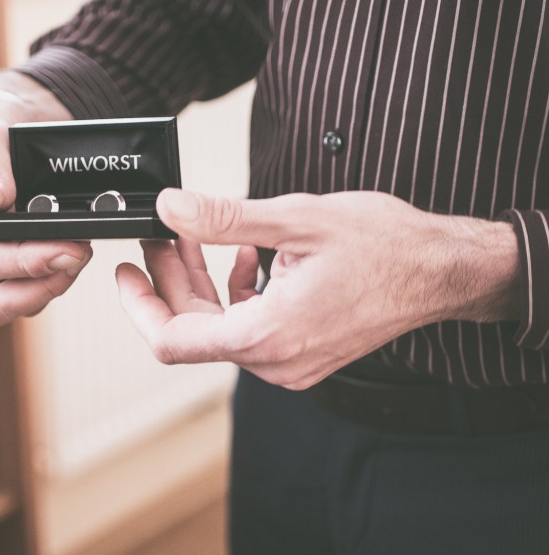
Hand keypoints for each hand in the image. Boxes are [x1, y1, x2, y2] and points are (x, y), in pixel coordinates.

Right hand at [0, 71, 92, 325]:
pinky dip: (57, 276)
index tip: (64, 250)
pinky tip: (73, 247)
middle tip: (79, 254)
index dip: (21, 262)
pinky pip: (33, 291)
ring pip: (16, 304)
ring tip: (80, 247)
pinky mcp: (7, 271)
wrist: (10, 121)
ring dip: (53, 283)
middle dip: (40, 286)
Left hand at [116, 189, 521, 388]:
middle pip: (193, 330)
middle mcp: (275, 361)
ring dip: (201, 282)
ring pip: (220, 328)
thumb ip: (223, 219)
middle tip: (162, 235)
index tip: (125, 271)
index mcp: (267, 335)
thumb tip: (170, 207)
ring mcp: (290, 363)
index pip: (172, 339)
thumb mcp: (295, 220)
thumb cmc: (384, 246)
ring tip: (193, 237)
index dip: (138, 304)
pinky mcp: (303, 354)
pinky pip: (249, 329)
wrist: (443, 270)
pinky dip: (235, 294)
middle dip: (171, 280)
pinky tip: (243, 257)